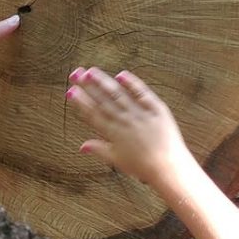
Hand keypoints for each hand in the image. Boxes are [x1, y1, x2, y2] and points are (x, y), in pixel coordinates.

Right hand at [67, 67, 194, 188]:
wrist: (167, 167)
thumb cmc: (143, 166)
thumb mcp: (117, 160)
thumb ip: (99, 149)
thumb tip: (82, 146)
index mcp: (113, 133)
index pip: (93, 114)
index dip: (80, 101)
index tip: (71, 91)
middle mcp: (124, 121)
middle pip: (102, 100)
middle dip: (87, 86)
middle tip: (76, 74)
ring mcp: (140, 114)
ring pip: (118, 94)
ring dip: (103, 81)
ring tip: (91, 71)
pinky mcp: (156, 110)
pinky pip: (143, 93)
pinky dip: (132, 83)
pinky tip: (121, 74)